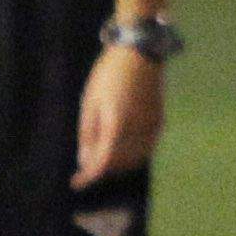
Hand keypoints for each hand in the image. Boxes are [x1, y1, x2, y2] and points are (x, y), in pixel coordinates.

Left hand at [74, 41, 164, 186]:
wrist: (139, 52)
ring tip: (100, 158)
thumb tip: (85, 162)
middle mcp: (137, 129)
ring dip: (116, 165)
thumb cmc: (108, 75)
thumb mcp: (90, 102)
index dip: (89, 176)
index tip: (76, 183)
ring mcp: (152, 126)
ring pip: (133, 160)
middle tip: (85, 167)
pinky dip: (132, 156)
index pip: (102, 161)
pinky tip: (119, 150)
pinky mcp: (159, 122)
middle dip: (101, 169)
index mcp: (116, 123)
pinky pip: (145, 149)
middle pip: (118, 163)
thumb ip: (88, 134)